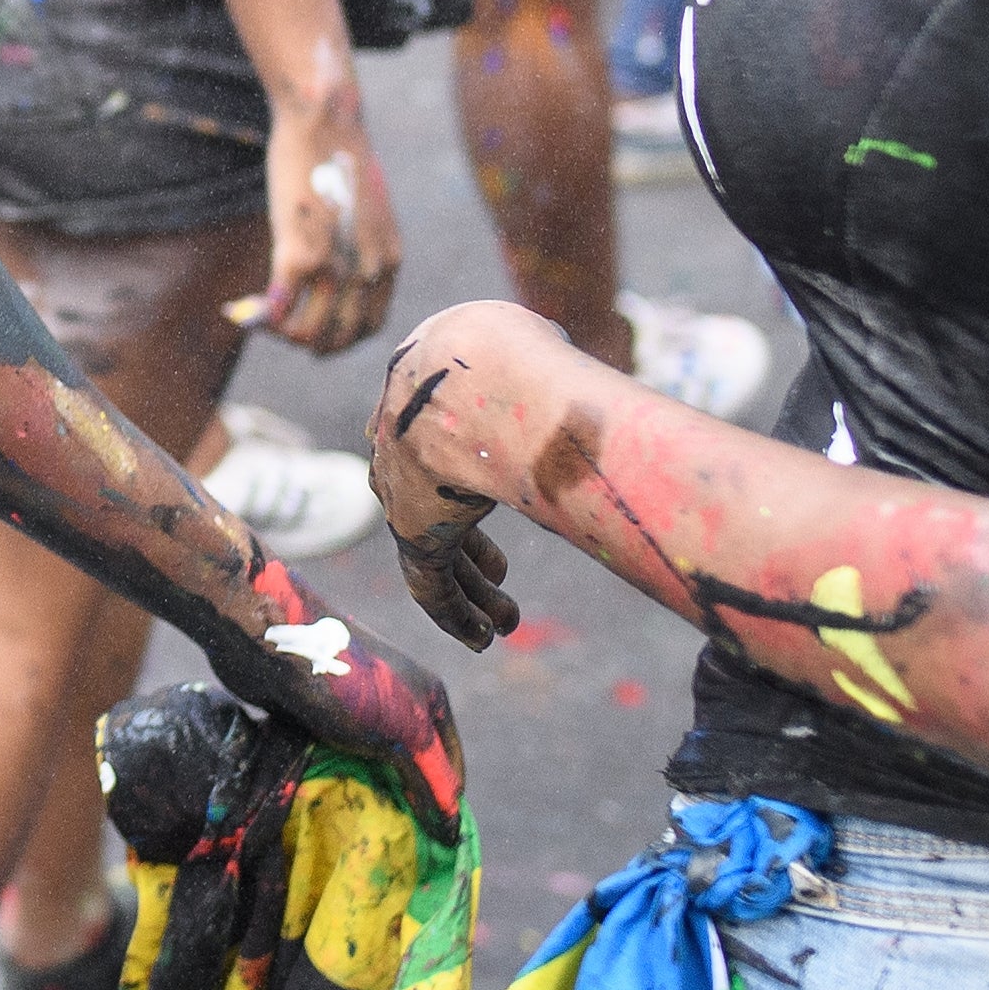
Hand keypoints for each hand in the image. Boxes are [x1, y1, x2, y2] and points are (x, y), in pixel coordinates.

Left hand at [215, 558, 466, 831]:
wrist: (272, 642)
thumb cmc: (346, 686)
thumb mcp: (402, 734)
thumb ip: (431, 779)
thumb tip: (454, 832)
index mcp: (430, 698)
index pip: (452, 766)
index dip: (447, 806)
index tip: (436, 852)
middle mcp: (400, 699)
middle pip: (415, 765)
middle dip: (411, 804)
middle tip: (400, 850)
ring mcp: (360, 705)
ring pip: (376, 763)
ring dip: (374, 795)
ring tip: (366, 837)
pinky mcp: (322, 712)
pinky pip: (342, 757)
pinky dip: (343, 781)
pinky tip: (334, 807)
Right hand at [229, 105, 397, 353]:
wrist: (327, 121)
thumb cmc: (338, 158)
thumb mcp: (364, 211)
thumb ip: (355, 245)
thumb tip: (328, 267)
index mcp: (388, 260)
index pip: (369, 328)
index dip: (339, 339)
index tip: (316, 329)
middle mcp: (367, 270)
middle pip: (338, 338)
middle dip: (307, 343)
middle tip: (281, 329)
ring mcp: (334, 264)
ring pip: (306, 331)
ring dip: (280, 333)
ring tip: (260, 319)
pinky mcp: (299, 252)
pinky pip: (278, 305)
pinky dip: (259, 317)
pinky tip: (242, 312)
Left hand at [372, 300, 564, 649]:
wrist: (477, 363)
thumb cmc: (518, 351)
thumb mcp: (527, 351)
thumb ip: (545, 372)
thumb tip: (586, 383)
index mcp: (425, 405)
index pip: (435, 455)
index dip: (464, 486)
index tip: (492, 504)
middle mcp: (402, 451)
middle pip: (428, 507)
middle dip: (468, 548)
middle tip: (500, 573)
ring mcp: (404, 491)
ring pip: (431, 555)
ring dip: (471, 593)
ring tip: (505, 624)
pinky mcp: (415, 530)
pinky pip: (431, 586)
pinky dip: (457, 615)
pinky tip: (484, 638)